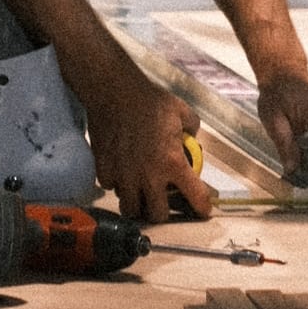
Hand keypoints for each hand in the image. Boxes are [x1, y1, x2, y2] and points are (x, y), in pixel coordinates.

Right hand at [87, 73, 214, 225]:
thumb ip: (191, 128)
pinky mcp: (105, 171)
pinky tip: (121, 173)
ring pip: (131, 209)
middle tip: (163, 201)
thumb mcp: (180, 111)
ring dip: (138, 204)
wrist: (114, 92)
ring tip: (139, 194)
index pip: (195, 196)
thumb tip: (191, 138)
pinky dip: (117, 185)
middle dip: (163, 212)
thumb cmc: (149, 100)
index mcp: (172, 163)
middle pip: (157, 216)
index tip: (202, 210)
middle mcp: (149, 177)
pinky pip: (112, 188)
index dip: (202, 207)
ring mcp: (125, 177)